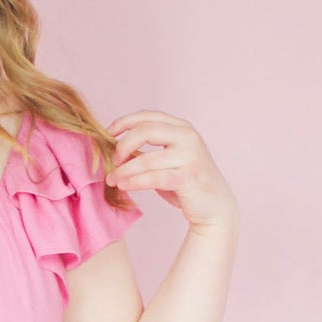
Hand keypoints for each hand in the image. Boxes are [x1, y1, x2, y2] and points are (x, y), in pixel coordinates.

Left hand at [102, 111, 238, 230]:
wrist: (214, 205)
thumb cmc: (185, 182)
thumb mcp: (167, 160)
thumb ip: (147, 150)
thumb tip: (114, 148)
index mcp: (181, 127)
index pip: (148, 116)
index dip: (124, 122)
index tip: (107, 134)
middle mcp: (188, 137)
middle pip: (145, 131)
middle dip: (123, 145)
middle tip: (113, 161)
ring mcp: (190, 156)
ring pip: (147, 159)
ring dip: (124, 170)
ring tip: (112, 180)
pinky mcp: (189, 177)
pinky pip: (154, 178)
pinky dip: (135, 182)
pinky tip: (123, 186)